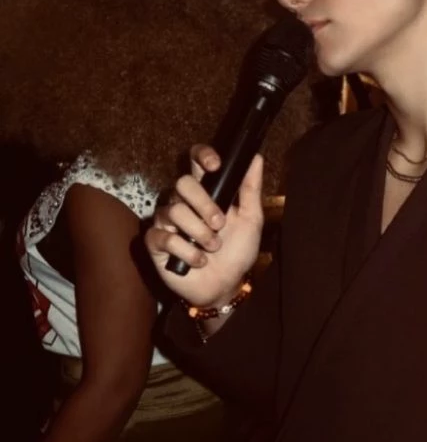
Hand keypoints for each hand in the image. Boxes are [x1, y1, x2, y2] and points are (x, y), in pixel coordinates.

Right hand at [146, 146, 264, 307]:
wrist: (226, 286)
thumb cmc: (237, 252)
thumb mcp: (251, 220)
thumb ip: (250, 189)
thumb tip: (256, 158)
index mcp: (207, 192)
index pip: (196, 161)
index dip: (202, 156)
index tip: (215, 165)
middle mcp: (183, 202)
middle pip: (183, 183)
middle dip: (204, 204)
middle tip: (219, 224)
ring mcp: (167, 222)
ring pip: (175, 211)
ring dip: (200, 233)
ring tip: (213, 248)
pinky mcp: (156, 242)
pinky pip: (164, 237)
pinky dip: (187, 252)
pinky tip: (199, 261)